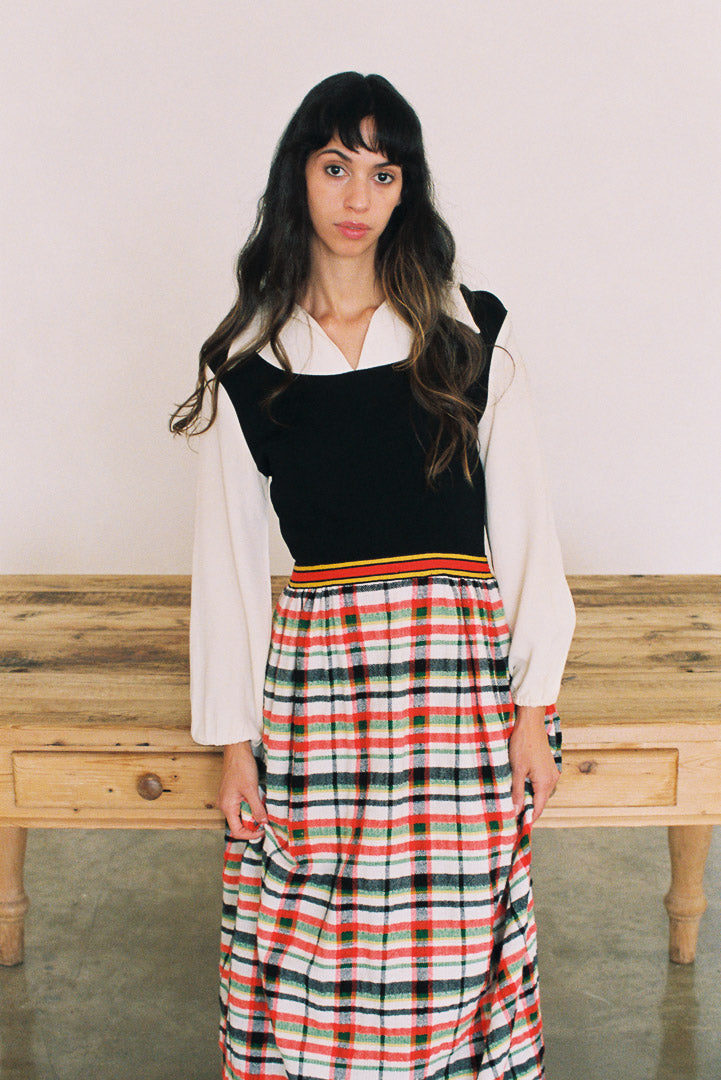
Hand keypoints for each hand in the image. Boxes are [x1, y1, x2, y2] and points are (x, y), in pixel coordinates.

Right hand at [217, 741, 267, 840]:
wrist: (236, 749)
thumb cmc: (241, 767)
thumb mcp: (251, 790)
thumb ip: (257, 808)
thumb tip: (264, 822)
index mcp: (227, 807)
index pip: (237, 831)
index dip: (250, 834)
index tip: (263, 830)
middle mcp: (225, 805)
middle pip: (238, 824)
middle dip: (253, 825)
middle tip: (267, 822)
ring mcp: (227, 799)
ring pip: (240, 814)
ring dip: (252, 815)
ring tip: (264, 811)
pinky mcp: (231, 793)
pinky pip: (240, 806)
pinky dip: (250, 807)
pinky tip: (259, 801)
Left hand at [508, 705, 559, 824]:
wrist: (530, 723)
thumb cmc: (522, 744)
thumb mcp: (517, 770)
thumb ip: (517, 792)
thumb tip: (516, 811)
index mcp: (545, 783)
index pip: (537, 809)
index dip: (527, 819)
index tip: (517, 828)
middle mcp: (552, 779)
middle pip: (539, 802)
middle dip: (527, 810)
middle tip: (512, 818)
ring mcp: (551, 772)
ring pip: (539, 793)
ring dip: (529, 799)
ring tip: (514, 805)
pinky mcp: (547, 766)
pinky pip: (540, 783)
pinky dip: (531, 789)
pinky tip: (520, 789)